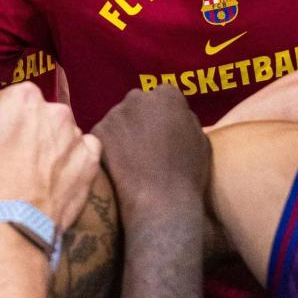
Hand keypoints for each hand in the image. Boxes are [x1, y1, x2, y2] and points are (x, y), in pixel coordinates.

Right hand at [0, 83, 100, 231]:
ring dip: (46, 145)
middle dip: (22, 130)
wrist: (12, 220)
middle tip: (5, 158)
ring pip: (58, 133)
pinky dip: (70, 159)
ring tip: (28, 172)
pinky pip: (83, 152)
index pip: (7, 99)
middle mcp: (56, 111)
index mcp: (25, 97)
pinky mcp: (89, 164)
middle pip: (35, 115)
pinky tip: (54, 173)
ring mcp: (76, 138)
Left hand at [91, 87, 207, 228]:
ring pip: (119, 118)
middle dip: (142, 117)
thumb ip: (186, 119)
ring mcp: (114, 114)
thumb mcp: (201, 140)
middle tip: (147, 143)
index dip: (165, 113)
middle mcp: (138, 97)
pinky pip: (104, 134)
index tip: (165, 131)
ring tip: (132, 157)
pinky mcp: (97, 131)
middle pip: (138, 102)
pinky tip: (118, 164)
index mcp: (167, 96)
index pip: (164, 95)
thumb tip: (176, 114)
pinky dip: (110, 146)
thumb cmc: (187, 173)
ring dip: (124, 131)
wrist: (160, 202)